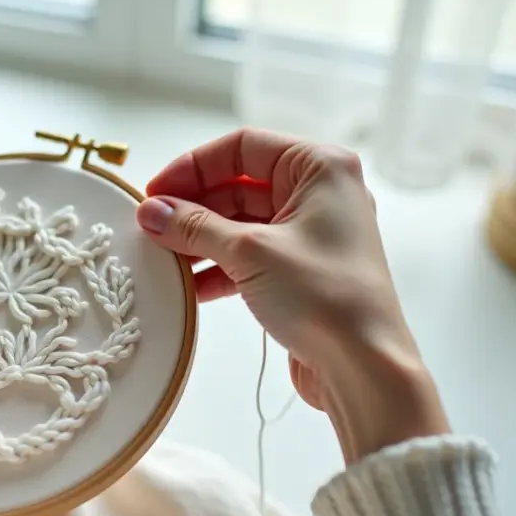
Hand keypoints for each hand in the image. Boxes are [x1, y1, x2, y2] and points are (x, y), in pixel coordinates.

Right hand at [136, 128, 447, 462]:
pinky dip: (217, 266)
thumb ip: (194, 227)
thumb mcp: (250, 252)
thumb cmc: (324, 296)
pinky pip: (248, 256)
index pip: (242, 147)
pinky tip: (188, 285)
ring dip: (200, 239)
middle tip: (150, 226)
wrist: (365, 368)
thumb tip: (150, 211)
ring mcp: (310, 234)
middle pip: (238, 185)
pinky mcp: (300, 271)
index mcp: (320, 168)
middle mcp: (319, 194)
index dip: (193, 166)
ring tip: (162, 257)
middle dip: (192, 206)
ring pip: (239, 223)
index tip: (155, 192)